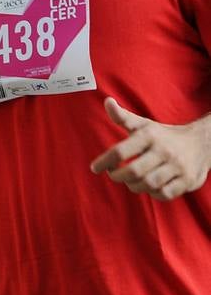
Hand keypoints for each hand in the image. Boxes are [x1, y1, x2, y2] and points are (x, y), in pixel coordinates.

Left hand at [89, 97, 210, 200]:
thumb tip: (107, 101)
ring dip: (134, 186)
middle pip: (134, 171)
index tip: (95, 168)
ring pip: (148, 184)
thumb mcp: (143, 124)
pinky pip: (165, 194)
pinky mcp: (188, 180)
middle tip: (113, 175)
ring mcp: (178, 166)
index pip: (120, 151)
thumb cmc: (163, 135)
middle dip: (118, 176)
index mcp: (149, 135)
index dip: (104, 161)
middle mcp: (164, 150)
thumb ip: (122, 117)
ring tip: (130, 181)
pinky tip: (149, 187)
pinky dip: (153, 193)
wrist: (202, 142)